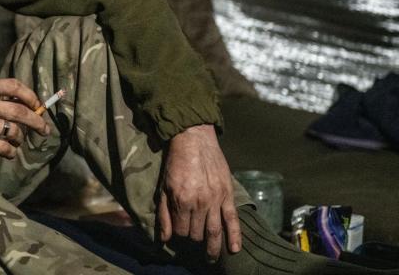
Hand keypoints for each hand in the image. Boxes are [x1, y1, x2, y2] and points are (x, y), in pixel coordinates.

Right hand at [0, 78, 50, 164]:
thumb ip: (1, 101)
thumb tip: (34, 108)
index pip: (13, 85)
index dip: (31, 96)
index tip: (38, 107)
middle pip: (19, 110)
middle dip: (36, 121)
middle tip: (44, 130)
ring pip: (13, 130)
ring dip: (20, 139)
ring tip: (16, 141)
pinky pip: (4, 147)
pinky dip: (11, 152)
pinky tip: (8, 152)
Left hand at [157, 124, 240, 260]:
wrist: (194, 140)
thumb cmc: (176, 163)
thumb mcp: (163, 187)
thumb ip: (164, 214)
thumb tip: (164, 238)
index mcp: (182, 200)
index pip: (181, 231)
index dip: (178, 235)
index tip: (178, 232)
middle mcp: (200, 203)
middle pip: (197, 233)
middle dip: (193, 238)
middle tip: (192, 237)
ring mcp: (216, 199)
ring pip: (214, 231)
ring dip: (213, 248)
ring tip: (211, 258)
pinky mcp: (227, 194)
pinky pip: (233, 219)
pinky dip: (235, 236)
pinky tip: (234, 249)